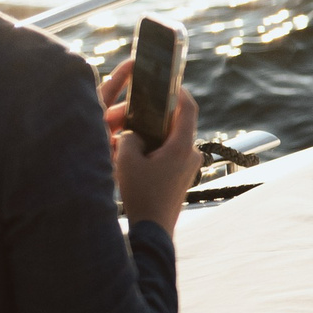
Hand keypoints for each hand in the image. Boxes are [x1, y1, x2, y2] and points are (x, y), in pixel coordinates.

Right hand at [105, 59, 200, 235]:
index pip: (188, 108)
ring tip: (121, 135)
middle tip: (123, 115)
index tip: (166, 82)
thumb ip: (129, 138)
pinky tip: (129, 152)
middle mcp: (191, 154)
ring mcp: (188, 165)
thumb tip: (132, 132)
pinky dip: (150, 147)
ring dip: (147, 133)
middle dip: (148, 115)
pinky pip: (167, 153)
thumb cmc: (142, 197)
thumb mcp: (127, 162)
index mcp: (182, 146)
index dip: (178, 91)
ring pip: (168, 139)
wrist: (153, 231)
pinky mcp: (181, 175)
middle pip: (173, 123)